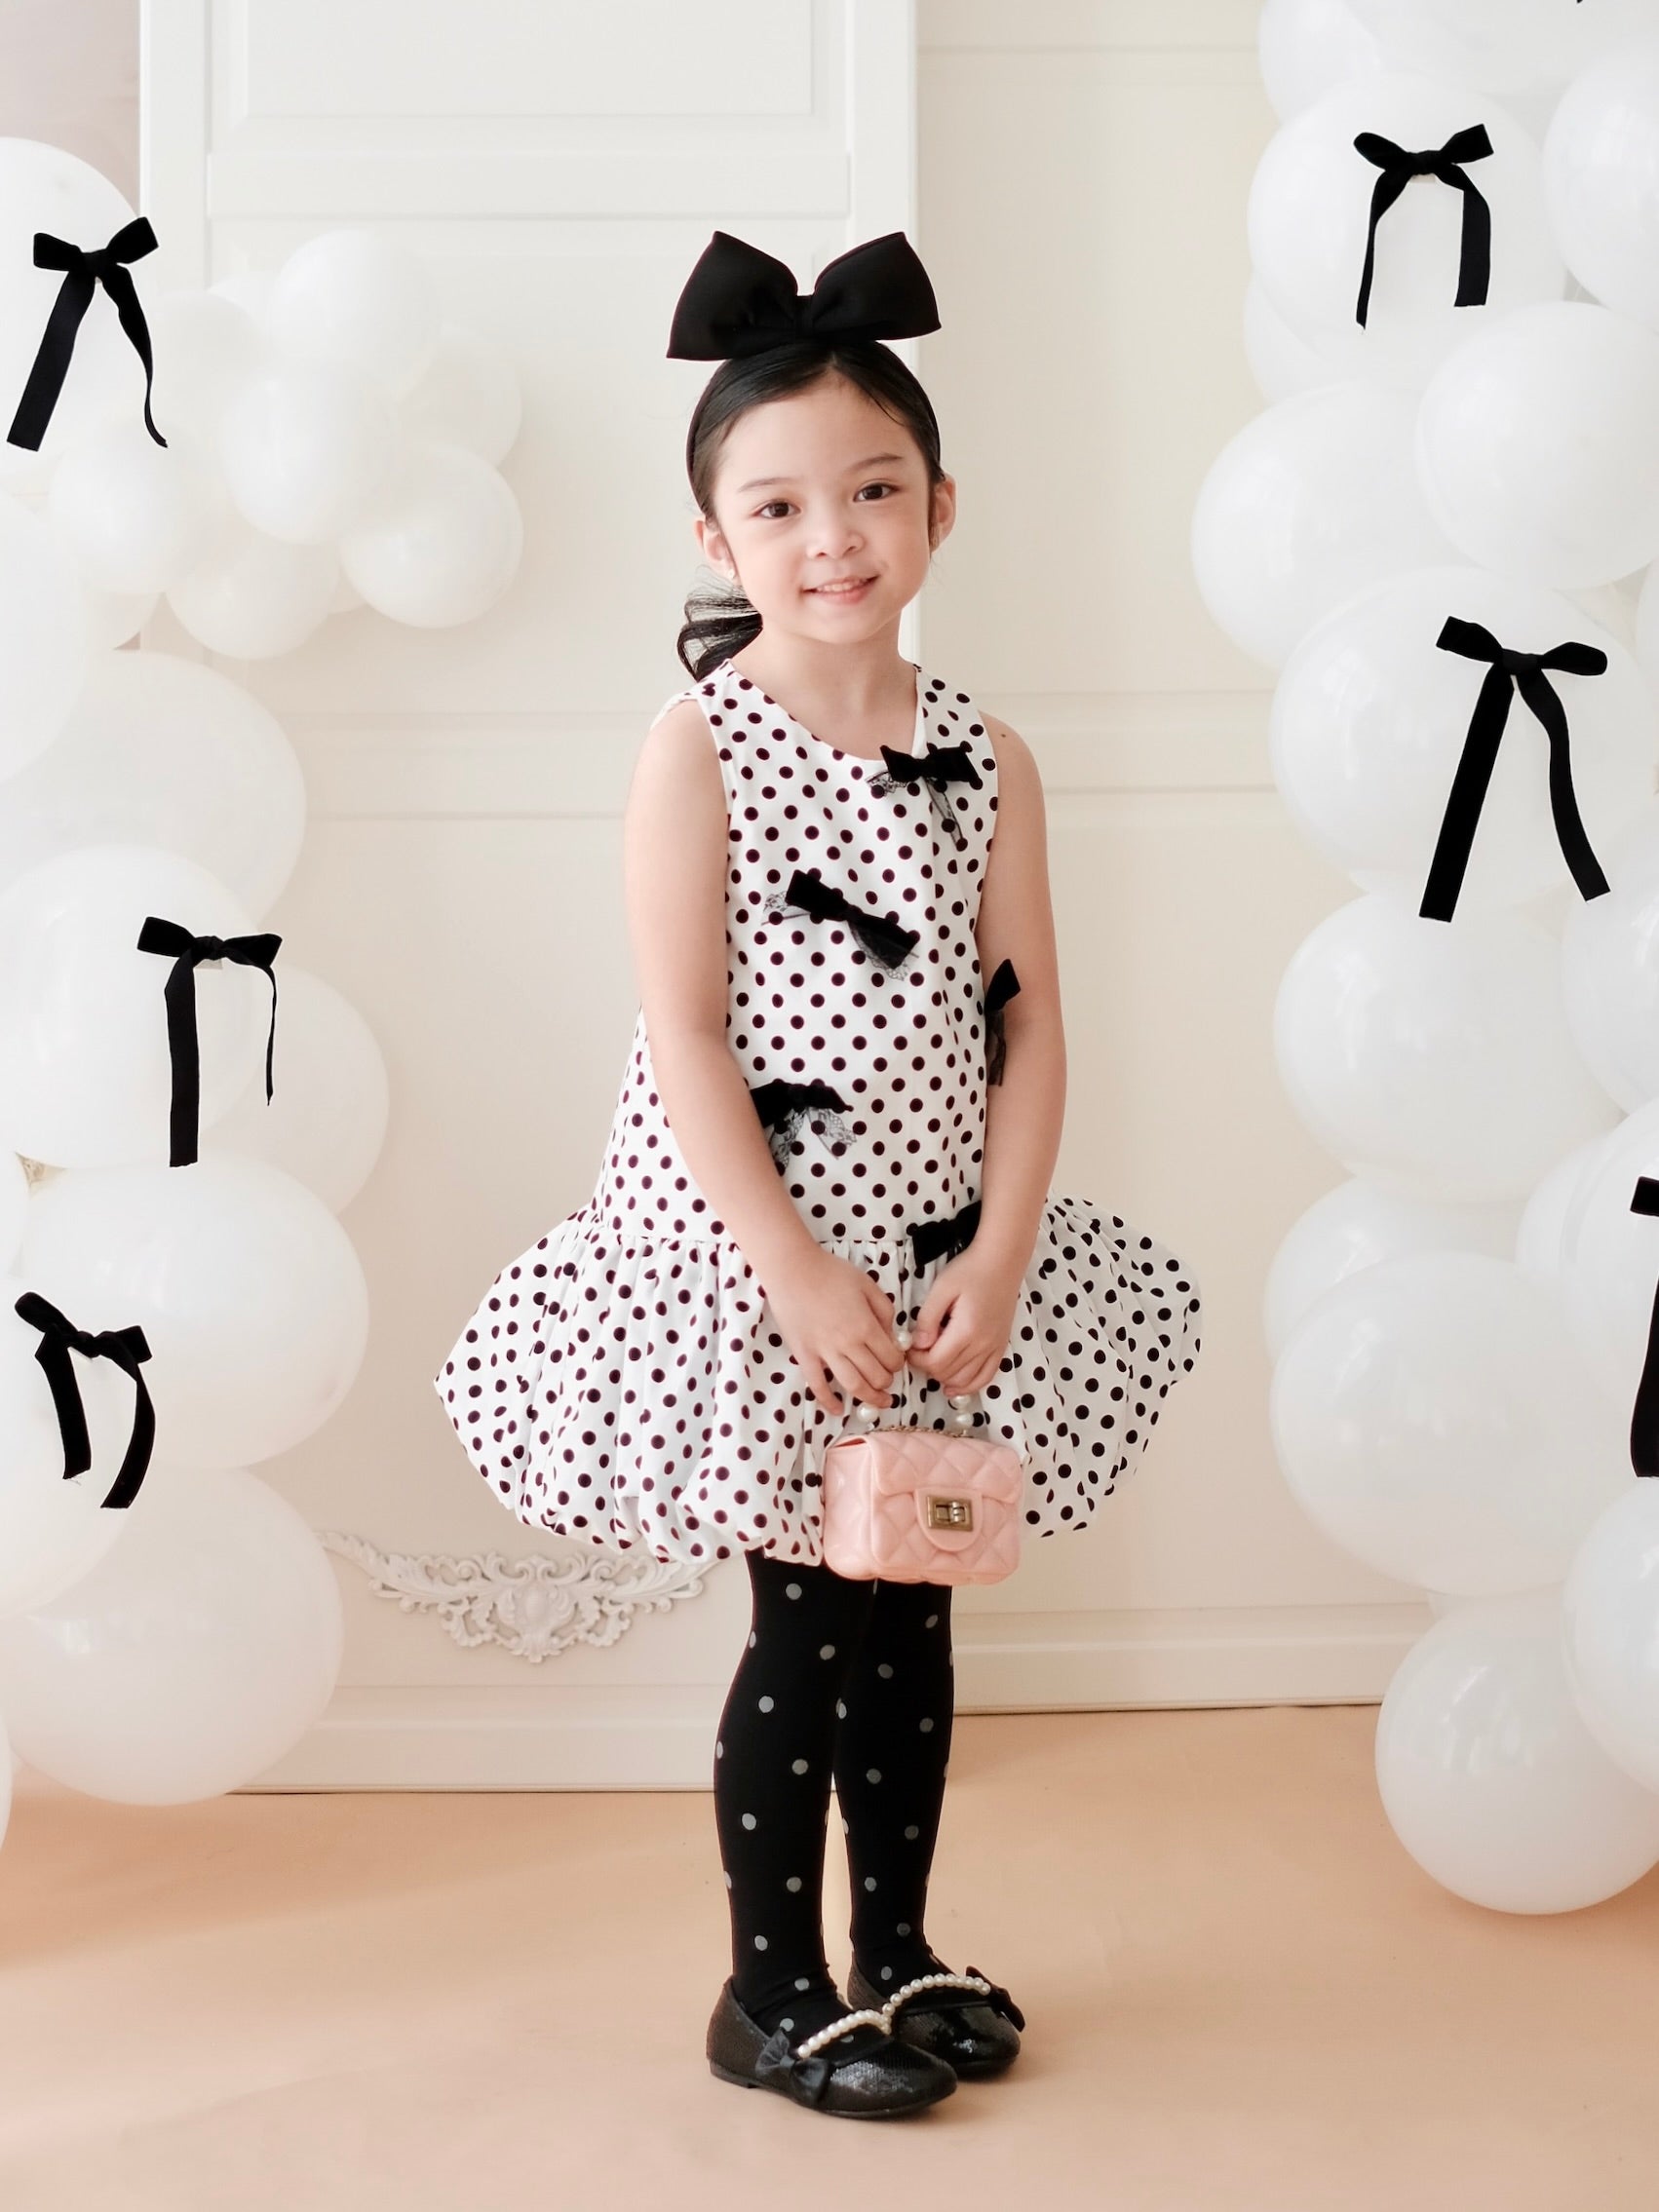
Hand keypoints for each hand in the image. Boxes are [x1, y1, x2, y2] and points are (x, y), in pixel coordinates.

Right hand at [766, 1247, 905, 1417]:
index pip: (891, 1358)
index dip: (898, 1364)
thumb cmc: (831, 1273)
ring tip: (878, 1401)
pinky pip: (817, 1385)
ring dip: (869, 1398)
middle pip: (875, 1376)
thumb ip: (884, 1310)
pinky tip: (837, 1410)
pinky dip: (828, 1401)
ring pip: (853, 1385)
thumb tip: (891, 1334)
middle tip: (888, 1382)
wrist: (793, 1270)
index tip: (896, 1363)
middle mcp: (848, 1344)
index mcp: (866, 1326)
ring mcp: (825, 1352)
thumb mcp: (867, 1284)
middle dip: (887, 1383)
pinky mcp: (805, 1355)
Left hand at [906, 1251, 1021, 1395]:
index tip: (909, 1347)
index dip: (917, 1360)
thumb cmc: (970, 1270)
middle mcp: (984, 1344)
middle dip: (927, 1367)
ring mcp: (995, 1348)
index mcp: (967, 1330)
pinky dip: (968, 1386)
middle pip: (948, 1373)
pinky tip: (953, 1387)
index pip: (936, 1362)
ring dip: (944, 1377)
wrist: (1002, 1261)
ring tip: (933, 1362)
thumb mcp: (941, 1288)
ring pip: (965, 1380)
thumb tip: (918, 1344)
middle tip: (919, 1351)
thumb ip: (927, 1319)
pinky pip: (986, 1378)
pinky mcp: (1001, 1347)